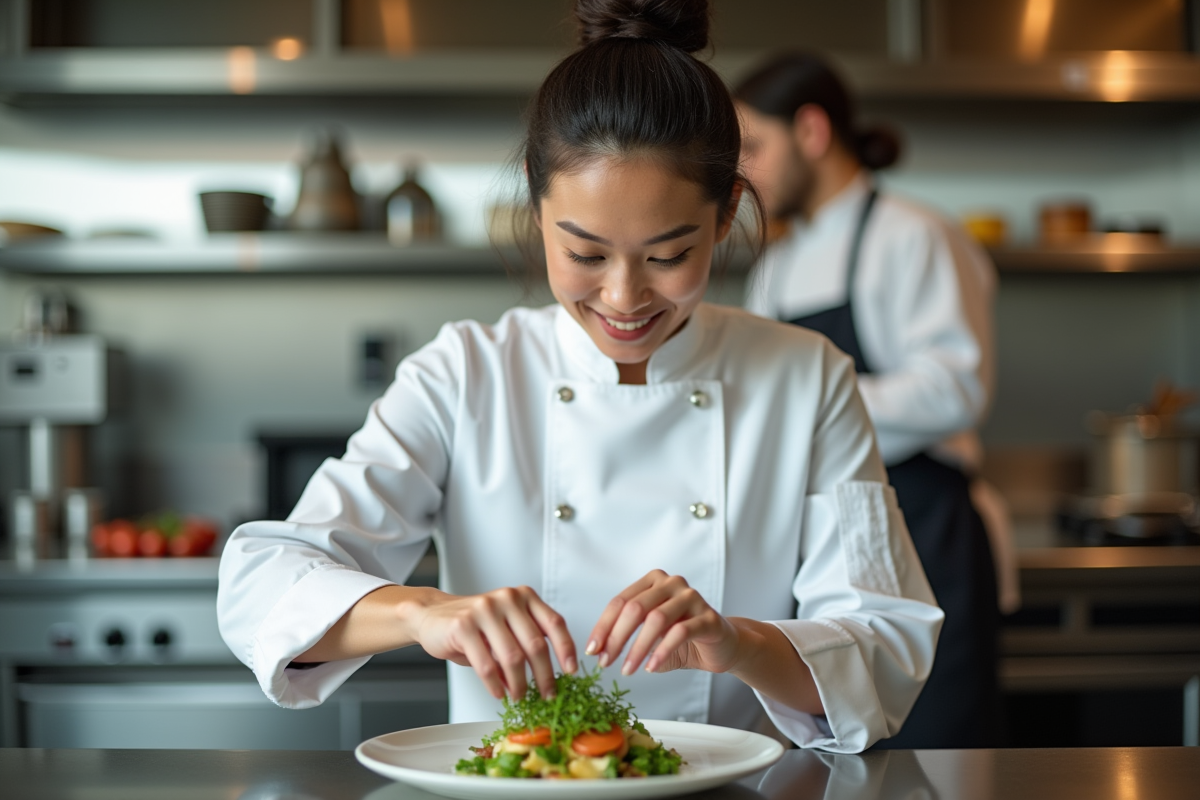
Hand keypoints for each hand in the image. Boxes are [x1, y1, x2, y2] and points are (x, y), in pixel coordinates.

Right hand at [408, 586, 576, 699]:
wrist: (432, 615)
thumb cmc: (474, 625)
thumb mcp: (506, 627)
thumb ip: (527, 642)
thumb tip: (549, 678)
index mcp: (524, 597)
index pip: (555, 623)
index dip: (566, 649)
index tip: (571, 671)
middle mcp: (507, 599)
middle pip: (536, 644)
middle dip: (545, 675)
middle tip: (547, 694)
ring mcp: (485, 610)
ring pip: (512, 657)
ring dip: (519, 684)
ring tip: (519, 696)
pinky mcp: (463, 626)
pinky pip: (486, 664)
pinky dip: (494, 684)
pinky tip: (498, 693)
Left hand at [586, 570, 741, 676]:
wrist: (720, 647)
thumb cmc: (681, 640)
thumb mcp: (649, 636)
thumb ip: (627, 637)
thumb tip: (598, 651)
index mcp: (653, 581)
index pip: (620, 602)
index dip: (603, 627)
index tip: (592, 650)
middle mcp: (671, 583)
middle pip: (635, 608)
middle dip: (616, 638)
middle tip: (606, 662)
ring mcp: (691, 597)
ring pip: (656, 619)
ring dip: (637, 648)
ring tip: (627, 670)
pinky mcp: (708, 617)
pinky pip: (680, 632)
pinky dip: (661, 651)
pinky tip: (651, 667)